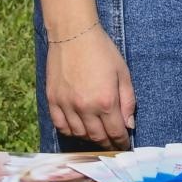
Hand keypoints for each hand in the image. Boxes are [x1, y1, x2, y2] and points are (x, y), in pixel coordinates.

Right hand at [45, 27, 134, 147]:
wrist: (74, 34)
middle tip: (112, 146)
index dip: (121, 143)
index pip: (115, 133)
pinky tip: (78, 129)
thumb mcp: (123, 73)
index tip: (124, 147)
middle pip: (97, 137)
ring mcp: (66, 105)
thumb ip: (128, 101)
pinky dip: (70, 132)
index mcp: (106, 101)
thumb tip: (128, 125)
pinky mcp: (52, 101)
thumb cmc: (102, 50)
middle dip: (107, 145)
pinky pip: (61, 126)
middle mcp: (85, 108)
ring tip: (97, 137)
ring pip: (79, 135)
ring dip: (90, 139)